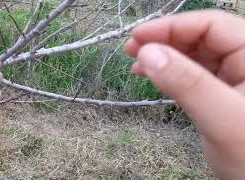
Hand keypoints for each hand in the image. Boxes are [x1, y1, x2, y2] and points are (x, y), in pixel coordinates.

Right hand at [125, 10, 244, 178]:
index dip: (172, 27)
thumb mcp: (224, 119)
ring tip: (135, 62)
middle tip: (131, 48)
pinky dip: (168, 73)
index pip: (211, 26)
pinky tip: (151, 75)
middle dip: (163, 40)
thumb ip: (188, 84)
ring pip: (192, 56)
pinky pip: (190, 75)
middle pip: (199, 38)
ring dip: (162, 56)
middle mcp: (243, 62)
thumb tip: (147, 54)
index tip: (138, 36)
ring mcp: (231, 78)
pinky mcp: (218, 93)